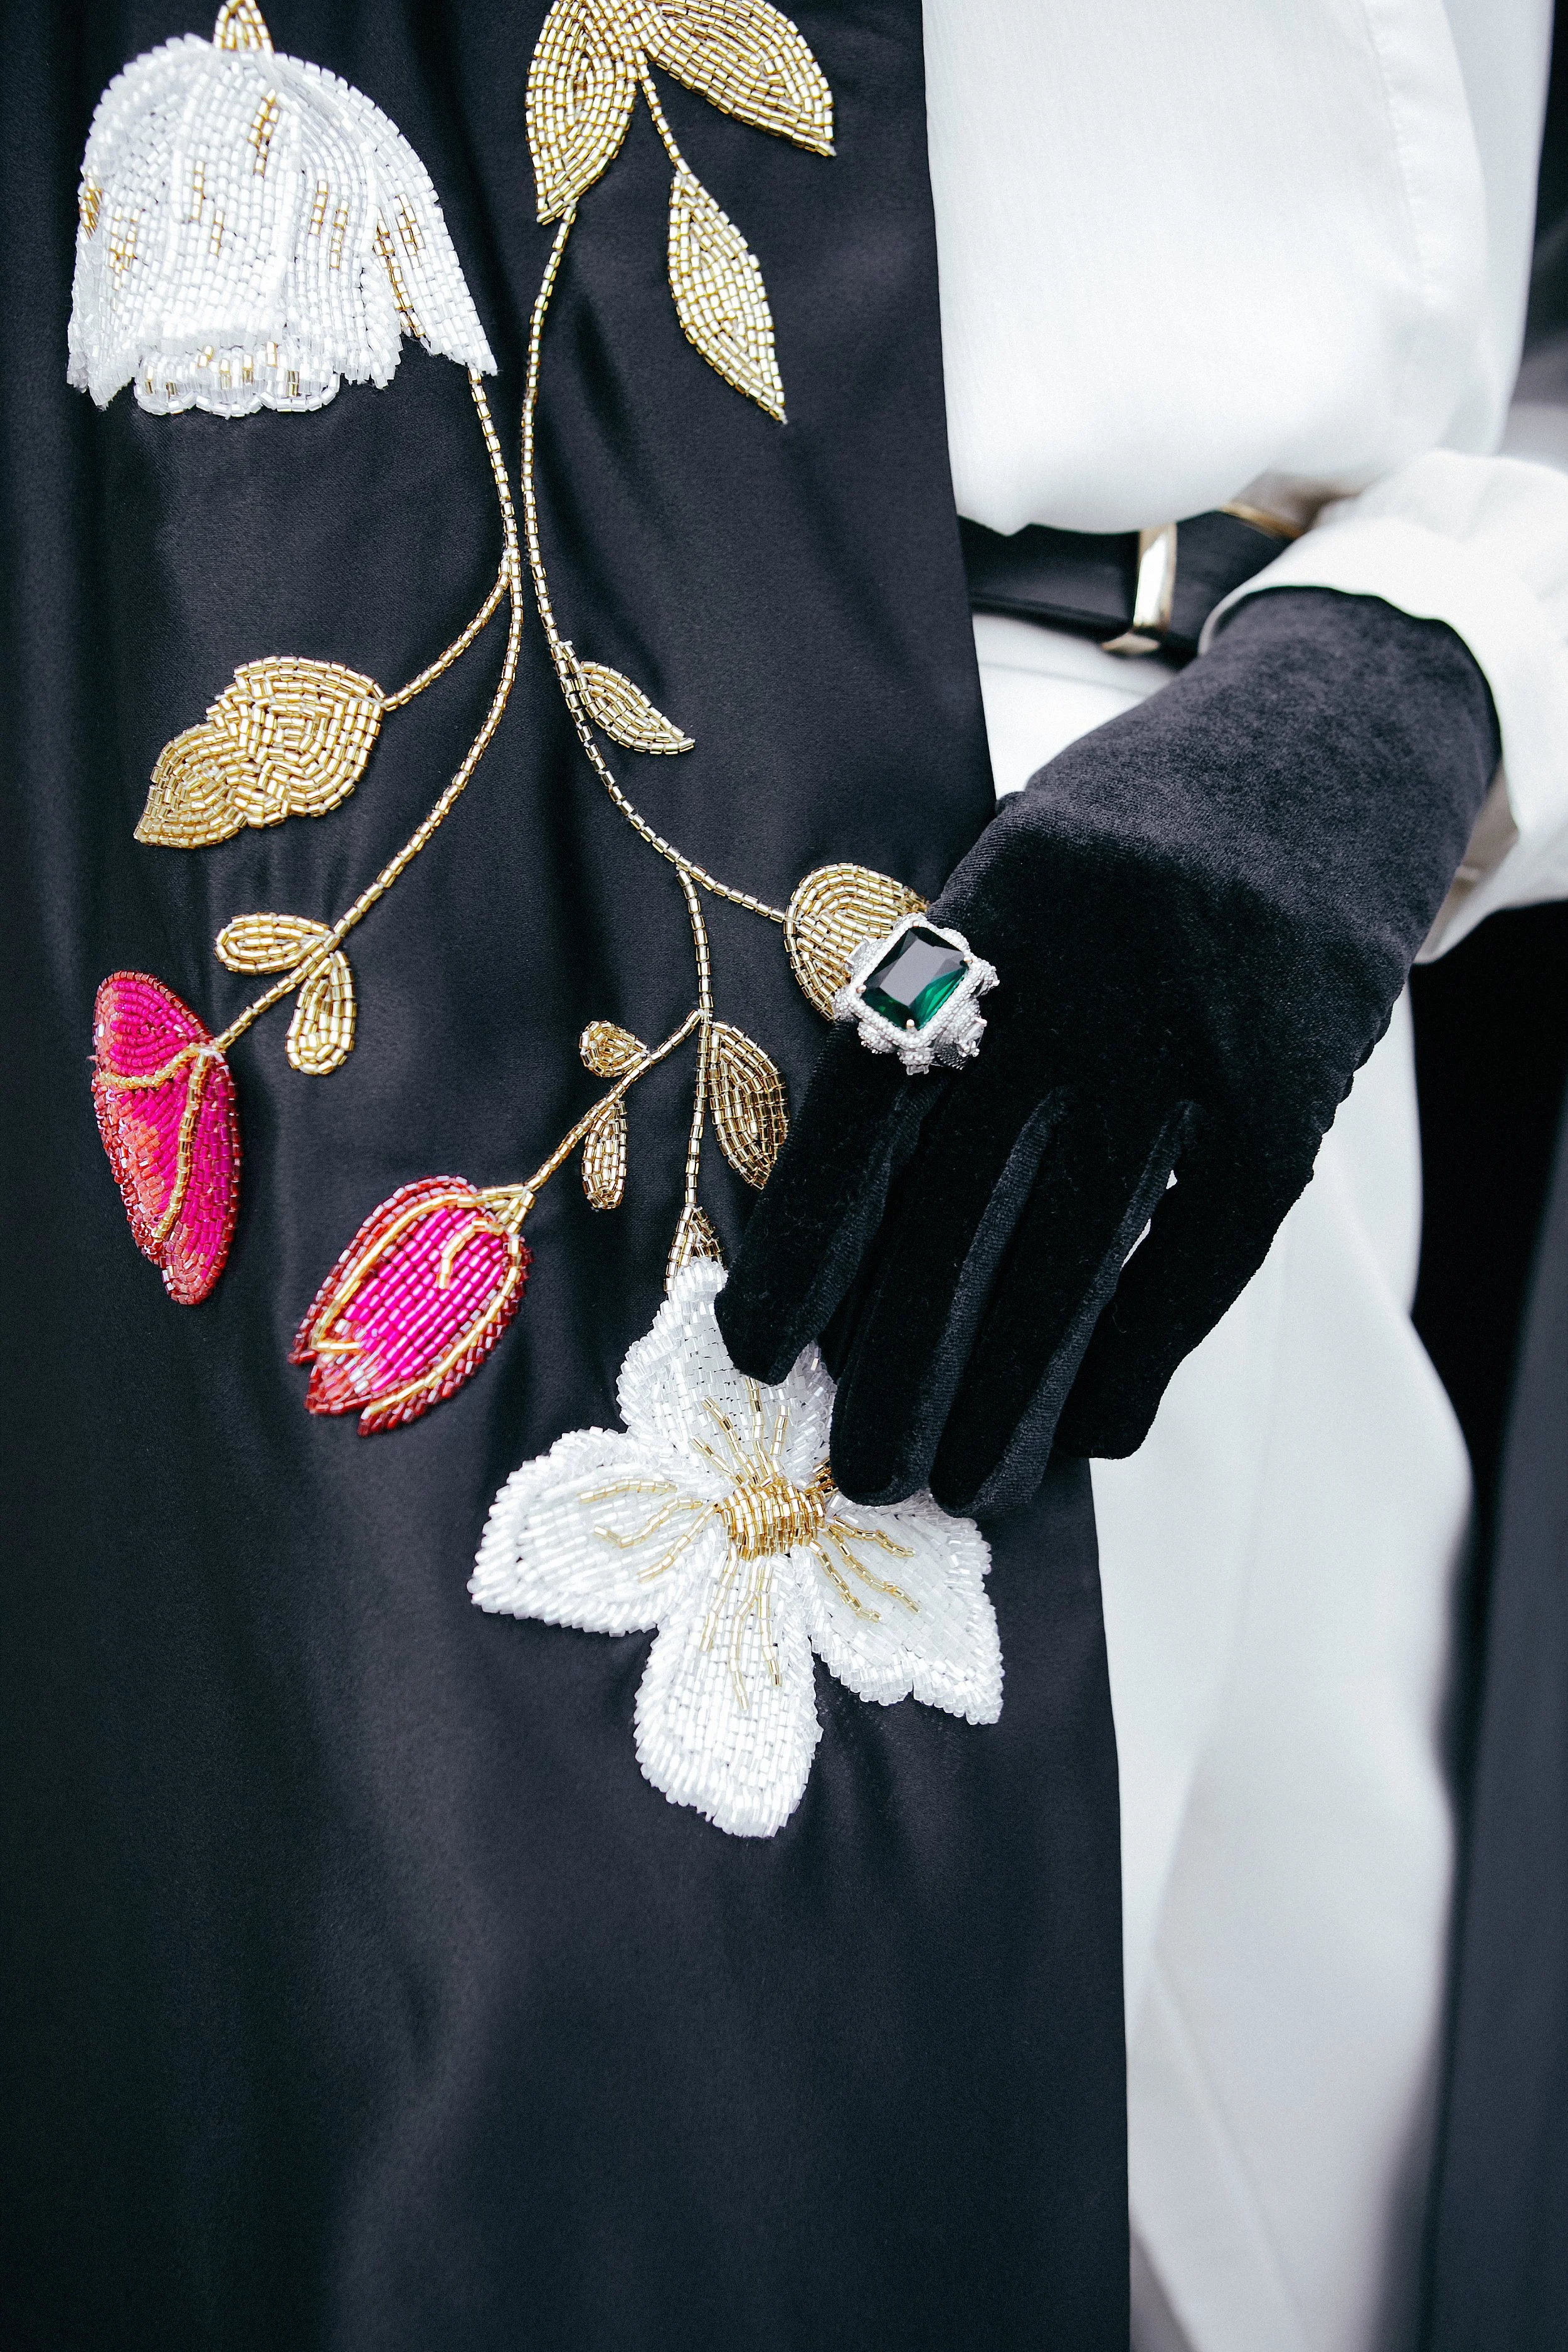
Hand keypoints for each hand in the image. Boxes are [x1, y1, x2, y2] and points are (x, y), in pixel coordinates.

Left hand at [716, 589, 1497, 1514]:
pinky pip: (1205, 1256)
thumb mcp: (1018, 859)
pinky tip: (1100, 1431)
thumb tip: (855, 1204)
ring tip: (970, 1490)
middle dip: (906, 1362)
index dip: (809, 1248)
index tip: (761, 1353)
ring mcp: (1203, 1038)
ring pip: (1085, 1256)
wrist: (1337, 738)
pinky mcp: (1296, 1092)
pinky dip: (1147, 1355)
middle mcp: (1090, 977)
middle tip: (866, 1472)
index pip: (871, 1110)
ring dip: (1017, 1394)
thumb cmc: (1140, 823)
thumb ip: (944, 995)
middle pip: (968, 1210)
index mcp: (992, 911)